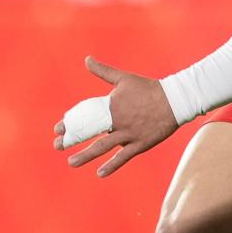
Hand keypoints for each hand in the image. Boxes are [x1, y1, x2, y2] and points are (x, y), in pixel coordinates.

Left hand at [53, 57, 177, 176]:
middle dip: (72, 140)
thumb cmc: (148, 89)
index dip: (71, 123)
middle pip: (90, 132)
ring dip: (86, 155)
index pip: (85, 115)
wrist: (174, 100)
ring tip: (71, 162)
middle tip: (57, 146)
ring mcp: (129, 134)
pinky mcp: (140, 144)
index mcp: (111, 105)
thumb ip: (103, 71)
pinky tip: (99, 173)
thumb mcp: (124, 78)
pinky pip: (123, 157)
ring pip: (103, 147)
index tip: (58, 130)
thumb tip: (86, 59)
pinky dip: (111, 165)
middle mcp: (117, 121)